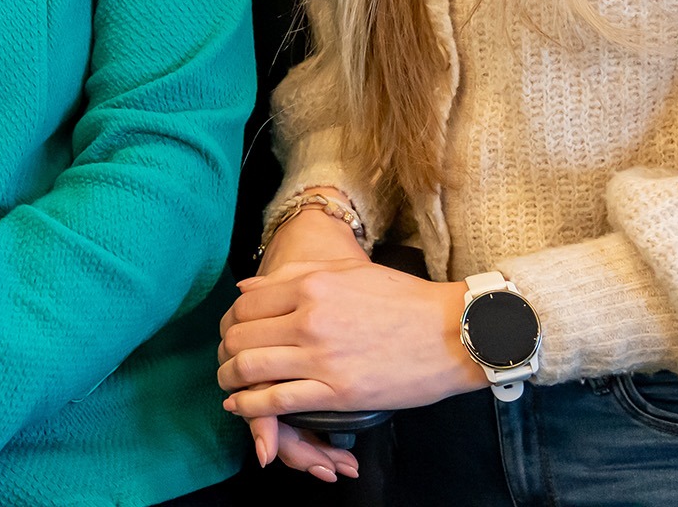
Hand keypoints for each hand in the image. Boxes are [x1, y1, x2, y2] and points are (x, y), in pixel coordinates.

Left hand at [219, 258, 487, 425]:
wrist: (453, 333)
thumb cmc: (404, 299)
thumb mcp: (347, 272)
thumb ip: (294, 276)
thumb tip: (245, 287)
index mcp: (311, 285)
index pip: (245, 303)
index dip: (229, 321)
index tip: (229, 332)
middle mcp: (309, 318)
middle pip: (240, 336)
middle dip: (224, 351)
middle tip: (224, 360)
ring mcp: (321, 357)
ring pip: (251, 369)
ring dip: (230, 379)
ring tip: (228, 384)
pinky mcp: (336, 392)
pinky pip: (277, 401)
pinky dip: (250, 406)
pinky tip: (241, 406)